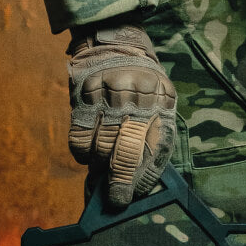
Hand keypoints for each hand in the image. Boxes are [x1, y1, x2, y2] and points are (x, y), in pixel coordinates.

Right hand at [66, 23, 177, 206]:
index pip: (157, 150)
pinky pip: (80, 135)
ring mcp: (111, 96)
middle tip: (117, 200)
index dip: (146, 176)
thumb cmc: (143, 86)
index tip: (137, 194)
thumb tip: (141, 181)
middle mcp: (139, 99)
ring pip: (101, 146)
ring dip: (100, 168)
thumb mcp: (160, 103)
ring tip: (101, 175)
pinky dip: (83, 153)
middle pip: (128, 151)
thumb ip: (155, 136)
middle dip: (122, 181)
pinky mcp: (87, 94)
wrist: (117, 44)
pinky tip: (89, 156)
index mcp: (164, 103)